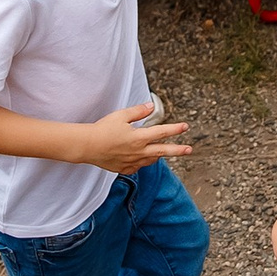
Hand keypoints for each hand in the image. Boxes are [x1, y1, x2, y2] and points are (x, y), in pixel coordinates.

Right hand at [74, 103, 189, 173]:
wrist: (87, 146)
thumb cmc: (102, 129)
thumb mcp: (121, 116)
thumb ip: (138, 112)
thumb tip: (150, 106)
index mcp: (139, 137)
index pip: (162, 132)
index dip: (175, 129)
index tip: (185, 127)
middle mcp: (138, 152)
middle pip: (163, 151)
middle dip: (178, 150)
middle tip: (189, 149)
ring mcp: (132, 162)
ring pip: (151, 160)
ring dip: (158, 155)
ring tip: (162, 151)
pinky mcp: (124, 169)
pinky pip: (138, 166)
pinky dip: (142, 161)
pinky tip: (141, 157)